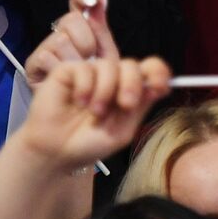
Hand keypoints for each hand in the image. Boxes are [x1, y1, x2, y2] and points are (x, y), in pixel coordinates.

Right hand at [14, 55, 170, 169]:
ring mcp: (90, 73)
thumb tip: (158, 86)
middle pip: (132, 65)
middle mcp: (112, 78)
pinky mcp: (69, 71)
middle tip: (126, 105)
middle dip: (133, 84)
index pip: (150, 69)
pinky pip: (85, 69)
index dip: (159, 72)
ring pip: (109, 66)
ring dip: (105, 91)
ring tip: (94, 112)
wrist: (56, 153)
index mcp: (129, 90)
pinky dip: (85, 87)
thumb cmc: (88, 143)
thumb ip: (140, 107)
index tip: (161, 86)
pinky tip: (77, 102)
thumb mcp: (122, 130)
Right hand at [26, 0, 118, 86]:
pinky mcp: (34, 64)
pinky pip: (47, 55)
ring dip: (76, 61)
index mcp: (83, 33)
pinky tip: (66, 85)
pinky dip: (62, 72)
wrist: (81, 123)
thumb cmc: (96, 93)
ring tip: (80, 78)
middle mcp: (63, 36)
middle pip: (72, 18)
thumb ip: (103, 30)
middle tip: (90, 60)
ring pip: (61, 37)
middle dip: (87, 41)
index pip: (78, 2)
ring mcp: (47, 49)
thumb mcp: (109, 61)